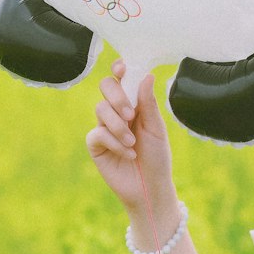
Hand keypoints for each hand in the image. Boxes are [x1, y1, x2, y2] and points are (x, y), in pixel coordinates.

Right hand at [86, 60, 174, 213]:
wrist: (150, 186)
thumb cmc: (157, 156)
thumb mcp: (156, 128)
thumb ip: (148, 103)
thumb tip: (147, 75)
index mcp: (135, 103)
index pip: (122, 79)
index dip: (119, 69)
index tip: (122, 68)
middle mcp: (117, 111)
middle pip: (105, 87)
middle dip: (117, 97)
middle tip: (131, 114)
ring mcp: (105, 127)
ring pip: (100, 109)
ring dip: (118, 126)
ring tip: (133, 142)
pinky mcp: (96, 145)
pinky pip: (97, 134)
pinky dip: (114, 143)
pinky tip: (128, 154)